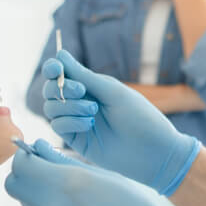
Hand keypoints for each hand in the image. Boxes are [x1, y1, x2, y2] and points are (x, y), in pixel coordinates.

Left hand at [4, 140, 193, 205]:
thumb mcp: (108, 178)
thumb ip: (69, 163)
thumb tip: (42, 150)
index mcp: (67, 184)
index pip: (21, 164)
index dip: (27, 156)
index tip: (40, 154)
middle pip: (14, 185)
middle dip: (25, 174)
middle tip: (47, 171)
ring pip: (28, 205)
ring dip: (38, 194)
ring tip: (69, 194)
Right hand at [42, 49, 200, 193]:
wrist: (154, 151)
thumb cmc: (140, 117)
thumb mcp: (113, 92)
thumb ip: (84, 75)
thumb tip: (60, 53)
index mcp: (92, 87)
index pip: (62, 74)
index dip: (52, 69)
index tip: (55, 68)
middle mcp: (82, 103)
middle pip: (51, 90)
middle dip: (60, 87)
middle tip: (81, 91)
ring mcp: (77, 122)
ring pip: (51, 108)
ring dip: (68, 105)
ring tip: (93, 111)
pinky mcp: (76, 140)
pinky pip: (58, 125)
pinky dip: (69, 121)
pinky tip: (88, 125)